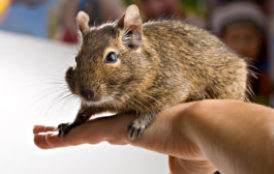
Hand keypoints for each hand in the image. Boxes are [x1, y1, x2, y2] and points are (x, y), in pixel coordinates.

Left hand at [33, 102, 217, 173]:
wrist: (202, 129)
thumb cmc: (197, 148)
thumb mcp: (183, 167)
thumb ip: (177, 173)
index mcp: (139, 132)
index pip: (108, 131)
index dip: (92, 133)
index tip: (80, 134)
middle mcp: (126, 126)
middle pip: (90, 128)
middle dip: (70, 130)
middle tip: (50, 130)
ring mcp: (120, 127)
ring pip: (81, 129)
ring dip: (59, 133)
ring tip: (39, 134)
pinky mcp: (116, 130)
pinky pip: (80, 134)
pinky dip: (61, 138)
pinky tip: (45, 139)